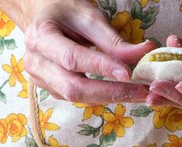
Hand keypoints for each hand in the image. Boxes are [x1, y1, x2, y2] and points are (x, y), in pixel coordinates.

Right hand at [0, 0, 155, 103]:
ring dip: (111, 98)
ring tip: (139, 94)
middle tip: (141, 92)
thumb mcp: (89, 17)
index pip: (72, 58)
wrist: (44, 18)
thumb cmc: (66, 13)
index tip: (128, 73)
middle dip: (110, 92)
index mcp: (40, 37)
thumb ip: (113, 40)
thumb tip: (145, 53)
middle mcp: (36, 63)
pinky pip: (79, 98)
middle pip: (73, 88)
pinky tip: (124, 93)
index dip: (101, 68)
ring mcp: (41, 80)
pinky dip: (104, 97)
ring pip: (78, 98)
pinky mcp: (53, 89)